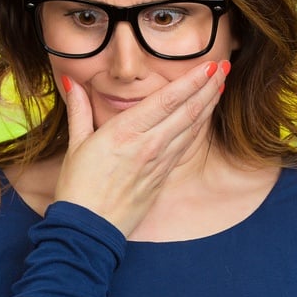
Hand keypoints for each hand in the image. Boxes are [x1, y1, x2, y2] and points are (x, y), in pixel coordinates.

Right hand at [53, 60, 228, 235]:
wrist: (88, 231)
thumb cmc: (78, 188)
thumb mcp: (76, 145)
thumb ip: (79, 109)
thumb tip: (72, 81)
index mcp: (124, 132)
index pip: (167, 99)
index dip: (191, 81)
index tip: (207, 65)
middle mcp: (147, 145)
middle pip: (187, 111)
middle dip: (208, 87)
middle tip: (224, 67)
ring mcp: (158, 163)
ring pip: (191, 128)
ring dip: (208, 105)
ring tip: (220, 86)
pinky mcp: (162, 178)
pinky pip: (185, 147)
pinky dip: (198, 128)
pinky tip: (205, 117)